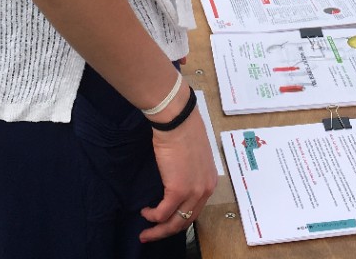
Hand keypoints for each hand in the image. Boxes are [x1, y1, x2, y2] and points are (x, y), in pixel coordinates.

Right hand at [139, 99, 216, 242]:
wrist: (177, 120)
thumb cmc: (183, 129)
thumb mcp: (193, 155)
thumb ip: (189, 171)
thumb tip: (176, 177)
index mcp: (209, 181)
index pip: (195, 209)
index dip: (180, 219)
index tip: (167, 222)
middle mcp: (205, 190)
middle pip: (186, 221)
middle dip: (167, 231)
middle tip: (152, 235)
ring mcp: (193, 192)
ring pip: (175, 222)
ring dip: (158, 230)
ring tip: (145, 233)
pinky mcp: (178, 190)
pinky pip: (163, 212)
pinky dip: (152, 216)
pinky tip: (145, 212)